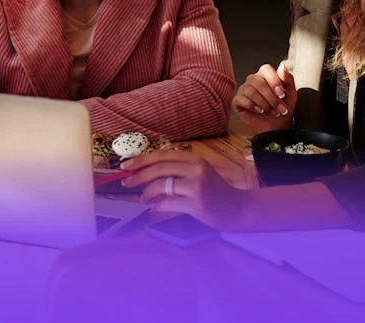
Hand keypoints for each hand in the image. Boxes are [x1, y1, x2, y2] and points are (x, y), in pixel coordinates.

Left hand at [119, 151, 249, 230]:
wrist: (239, 209)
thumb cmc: (216, 192)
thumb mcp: (199, 174)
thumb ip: (178, 171)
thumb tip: (147, 174)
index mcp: (195, 159)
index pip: (163, 155)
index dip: (142, 159)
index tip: (126, 166)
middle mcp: (196, 169)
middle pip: (159, 168)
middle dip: (139, 176)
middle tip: (126, 183)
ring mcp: (197, 186)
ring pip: (161, 185)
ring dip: (147, 193)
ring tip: (143, 199)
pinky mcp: (197, 203)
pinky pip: (168, 203)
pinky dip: (157, 206)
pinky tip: (154, 208)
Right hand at [232, 62, 296, 133]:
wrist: (277, 126)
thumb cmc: (283, 109)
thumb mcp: (291, 93)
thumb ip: (288, 79)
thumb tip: (282, 66)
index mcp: (265, 75)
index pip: (266, 69)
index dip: (274, 81)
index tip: (282, 94)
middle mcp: (253, 80)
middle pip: (258, 82)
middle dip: (271, 98)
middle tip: (280, 108)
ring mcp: (244, 90)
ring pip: (251, 91)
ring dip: (264, 104)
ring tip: (271, 111)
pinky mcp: (237, 101)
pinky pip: (241, 99)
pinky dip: (253, 106)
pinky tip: (260, 111)